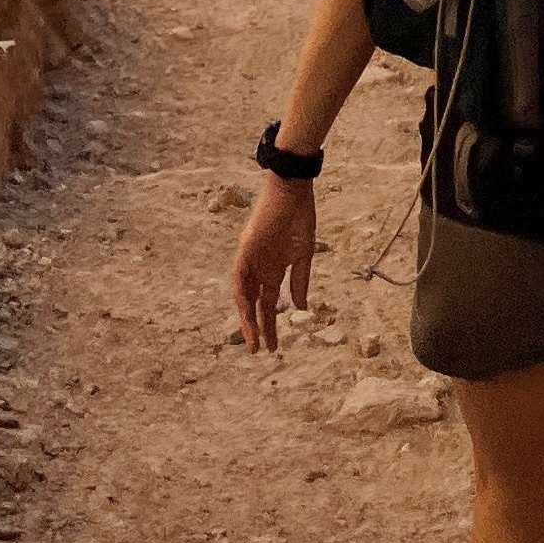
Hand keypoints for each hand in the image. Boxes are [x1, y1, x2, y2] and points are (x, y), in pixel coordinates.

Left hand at [232, 175, 315, 351]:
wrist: (293, 191)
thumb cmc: (300, 218)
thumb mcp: (304, 254)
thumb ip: (300, 281)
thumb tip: (300, 309)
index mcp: (273, 271)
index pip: (267, 304)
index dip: (270, 325)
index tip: (274, 347)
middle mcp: (259, 269)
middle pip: (253, 304)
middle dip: (256, 328)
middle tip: (259, 351)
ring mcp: (251, 259)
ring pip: (243, 295)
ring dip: (246, 317)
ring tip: (252, 339)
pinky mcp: (246, 249)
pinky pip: (239, 275)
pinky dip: (241, 293)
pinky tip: (245, 309)